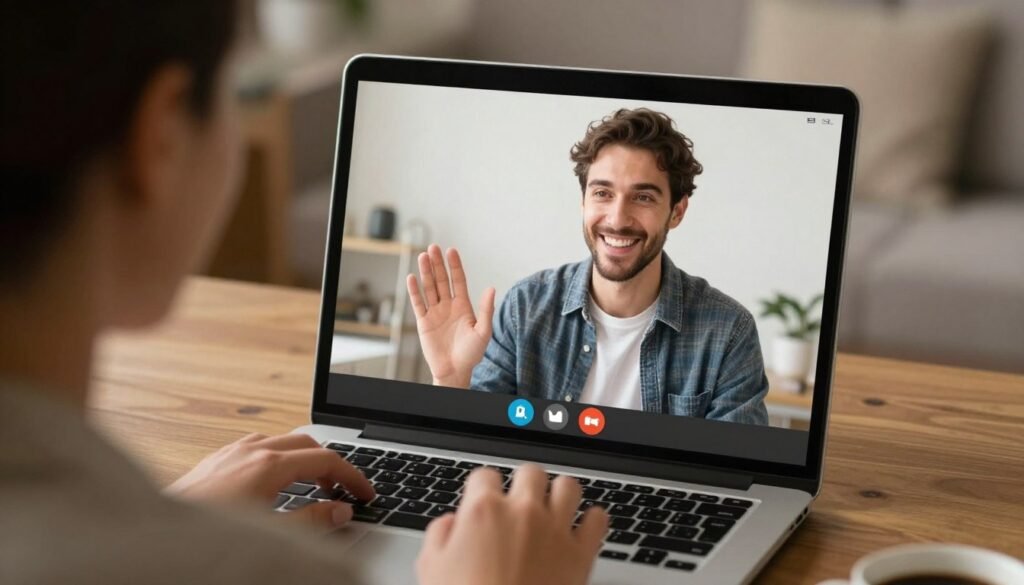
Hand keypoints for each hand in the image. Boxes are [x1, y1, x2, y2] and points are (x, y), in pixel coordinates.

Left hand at [165, 433, 374, 530]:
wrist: (155, 538)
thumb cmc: (208, 536)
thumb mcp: (270, 534)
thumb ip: (311, 521)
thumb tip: (341, 511)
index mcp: (268, 465)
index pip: (326, 459)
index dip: (353, 476)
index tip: (367, 493)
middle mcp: (251, 450)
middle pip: (308, 443)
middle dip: (332, 464)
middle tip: (344, 491)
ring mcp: (232, 451)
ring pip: (283, 440)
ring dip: (305, 459)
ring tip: (314, 487)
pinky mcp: (217, 458)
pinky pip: (259, 446)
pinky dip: (279, 457)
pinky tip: (275, 481)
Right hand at [406, 244, 494, 387]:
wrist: (455, 371)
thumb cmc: (472, 354)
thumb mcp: (483, 331)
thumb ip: (486, 310)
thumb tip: (491, 288)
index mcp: (463, 306)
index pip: (458, 280)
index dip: (454, 265)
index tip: (451, 250)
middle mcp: (448, 306)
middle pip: (442, 280)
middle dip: (437, 264)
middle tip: (433, 247)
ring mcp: (435, 313)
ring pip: (429, 288)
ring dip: (425, 272)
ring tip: (422, 256)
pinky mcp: (424, 322)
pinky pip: (418, 303)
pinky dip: (414, 291)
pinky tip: (412, 277)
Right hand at [416, 465, 608, 584]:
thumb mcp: (432, 570)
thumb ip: (439, 536)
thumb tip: (450, 523)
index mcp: (483, 512)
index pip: (485, 476)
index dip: (483, 489)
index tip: (485, 499)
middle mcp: (523, 513)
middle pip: (530, 473)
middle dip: (524, 484)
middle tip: (520, 502)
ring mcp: (555, 530)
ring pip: (568, 486)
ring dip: (560, 494)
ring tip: (554, 508)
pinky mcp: (582, 553)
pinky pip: (599, 519)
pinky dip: (593, 520)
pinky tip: (583, 528)